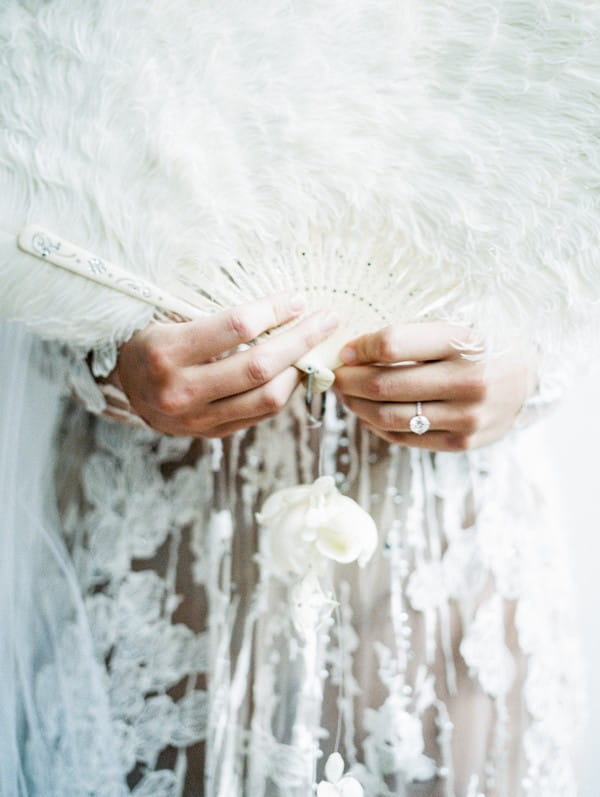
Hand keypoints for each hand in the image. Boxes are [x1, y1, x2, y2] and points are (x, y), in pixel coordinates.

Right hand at [116, 293, 337, 436]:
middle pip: (259, 366)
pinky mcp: (210, 435)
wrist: (123, 387)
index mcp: (167, 352)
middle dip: (301, 339)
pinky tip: (294, 370)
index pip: (237, 327)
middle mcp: (180, 390)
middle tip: (326, 319)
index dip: (274, 310)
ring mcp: (196, 419)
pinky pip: (260, 414)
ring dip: (299, 370)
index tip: (298, 298)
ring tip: (316, 347)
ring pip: (267, 398)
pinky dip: (284, 391)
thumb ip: (217, 317)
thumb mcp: (167, 316)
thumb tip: (281, 305)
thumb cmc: (150, 340)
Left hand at [334, 322, 536, 450]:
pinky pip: (405, 438)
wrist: (530, 380)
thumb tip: (354, 347)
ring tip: (345, 394)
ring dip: (356, 406)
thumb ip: (415, 332)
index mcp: (465, 341)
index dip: (360, 347)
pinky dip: (376, 426)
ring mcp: (467, 416)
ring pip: (390, 416)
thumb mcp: (459, 323)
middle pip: (385, 385)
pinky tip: (366, 413)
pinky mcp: (462, 442)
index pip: (395, 343)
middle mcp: (468, 380)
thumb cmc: (483, 344)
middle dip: (349, 380)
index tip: (344, 350)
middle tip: (335, 375)